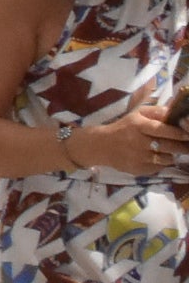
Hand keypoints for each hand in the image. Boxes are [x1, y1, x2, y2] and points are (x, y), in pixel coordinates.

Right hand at [69, 89, 188, 176]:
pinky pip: (159, 168)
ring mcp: (139, 158)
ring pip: (167, 159)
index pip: (163, 130)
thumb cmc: (123, 127)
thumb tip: (176, 112)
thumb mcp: (137, 114)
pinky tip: (157, 157)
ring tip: (170, 150)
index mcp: (138, 126)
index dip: (178, 133)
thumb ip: (157, 112)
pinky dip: (162, 163)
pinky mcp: (139, 170)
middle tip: (188, 145)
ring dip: (172, 155)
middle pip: (169, 146)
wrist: (102, 145)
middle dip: (183, 146)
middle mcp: (139, 142)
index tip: (187, 134)